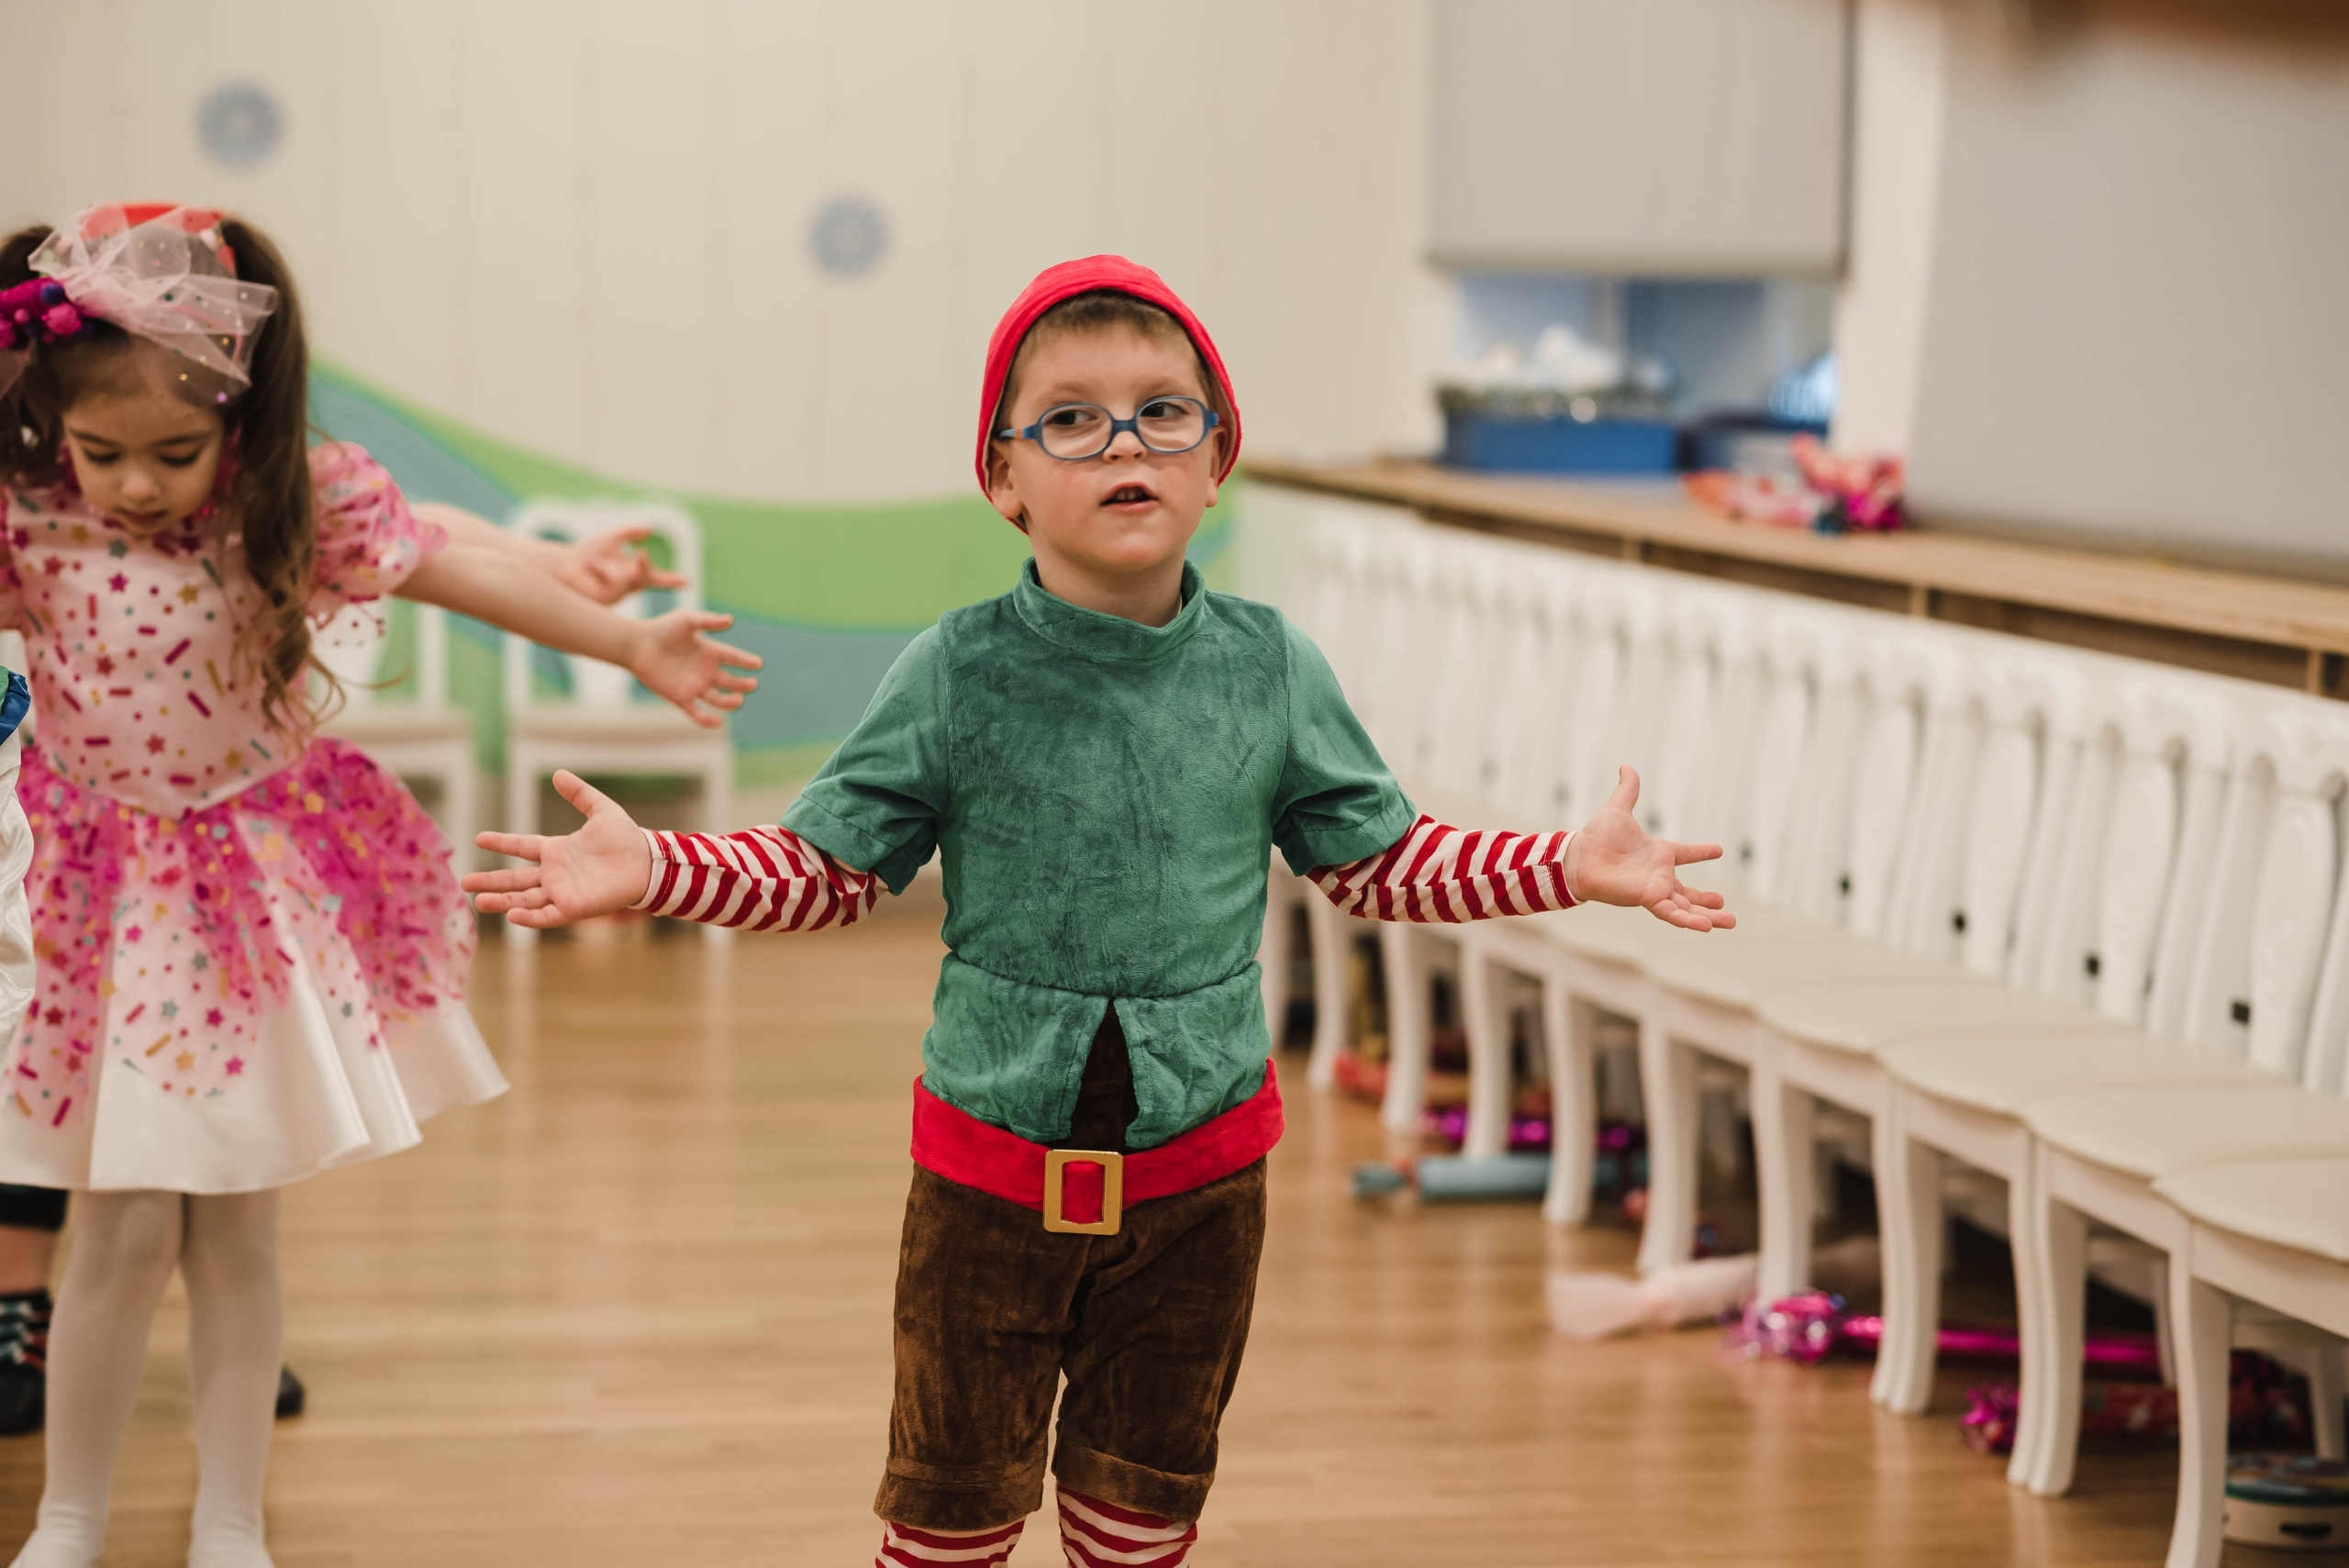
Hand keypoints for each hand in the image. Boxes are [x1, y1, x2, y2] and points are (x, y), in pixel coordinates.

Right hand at [464, 771, 652, 927]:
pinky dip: (529, 917)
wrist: (646, 862)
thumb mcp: (601, 810)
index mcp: (557, 850)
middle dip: (490, 881)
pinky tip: (511, 915)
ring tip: (478, 903)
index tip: (478, 838)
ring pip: (524, 899)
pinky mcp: (573, 907)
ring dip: (502, 901)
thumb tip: (558, 774)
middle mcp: (555, 873)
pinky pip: (546, 915)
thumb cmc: (626, 839)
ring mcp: (562, 892)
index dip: (501, 842)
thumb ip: (579, 793)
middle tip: (464, 882)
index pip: (522, 847)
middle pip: (515, 879)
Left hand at [556, 525, 688, 605]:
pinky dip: (601, 568)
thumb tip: (650, 527)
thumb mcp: (611, 538)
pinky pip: (615, 581)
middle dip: (646, 569)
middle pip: (647, 579)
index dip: (671, 580)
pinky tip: (588, 566)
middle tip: (640, 555)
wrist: (562, 567)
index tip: (687, 581)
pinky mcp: (609, 599)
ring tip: (593, 560)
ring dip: (613, 567)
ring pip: (631, 580)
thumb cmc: (584, 553)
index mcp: (630, 572)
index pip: (655, 577)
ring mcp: (619, 594)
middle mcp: (627, 585)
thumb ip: (630, 533)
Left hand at [628, 609, 761, 726]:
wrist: (637, 645)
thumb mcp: (687, 620)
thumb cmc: (661, 629)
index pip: (733, 658)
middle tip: (752, 684)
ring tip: (739, 699)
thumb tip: (731, 621)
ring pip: (718, 699)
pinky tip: (718, 722)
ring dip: (730, 702)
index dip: (746, 661)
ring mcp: (694, 685)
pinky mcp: (681, 698)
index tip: (758, 664)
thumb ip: (708, 621)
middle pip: (730, 681)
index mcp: (708, 651)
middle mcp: (704, 670)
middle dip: (743, 684)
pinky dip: (707, 720)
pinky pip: (697, 713)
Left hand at [1565, 767, 1735, 931]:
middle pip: (1688, 893)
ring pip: (1686, 907)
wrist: (1578, 856)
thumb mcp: (1617, 809)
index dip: (1701, 851)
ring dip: (1708, 916)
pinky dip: (1689, 920)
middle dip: (1706, 901)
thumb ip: (1627, 790)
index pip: (1686, 853)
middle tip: (1724, 905)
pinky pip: (1672, 912)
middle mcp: (1659, 874)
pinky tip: (1706, 926)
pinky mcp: (1648, 899)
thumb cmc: (1596, 837)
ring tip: (1730, 922)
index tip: (1719, 850)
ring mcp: (1655, 888)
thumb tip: (1626, 766)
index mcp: (1658, 853)